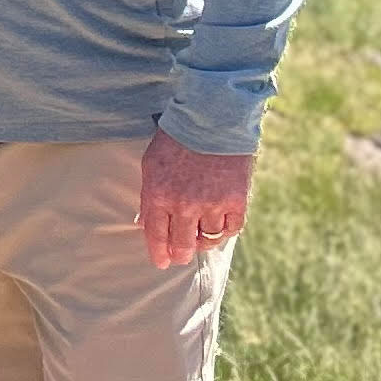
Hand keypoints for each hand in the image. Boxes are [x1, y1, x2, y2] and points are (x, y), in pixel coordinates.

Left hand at [139, 129, 254, 267]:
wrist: (212, 117)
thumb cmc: (177, 137)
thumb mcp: (151, 163)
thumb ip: (149, 195)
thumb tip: (144, 222)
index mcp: (158, 195)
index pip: (155, 236)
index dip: (159, 253)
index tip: (162, 263)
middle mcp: (183, 205)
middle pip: (182, 246)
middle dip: (180, 254)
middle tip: (181, 255)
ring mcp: (211, 205)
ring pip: (207, 239)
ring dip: (203, 240)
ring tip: (201, 234)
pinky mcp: (236, 201)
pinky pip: (231, 229)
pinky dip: (225, 229)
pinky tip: (220, 223)